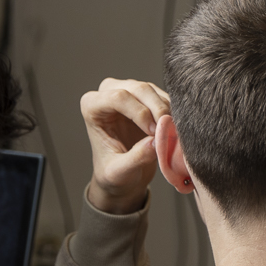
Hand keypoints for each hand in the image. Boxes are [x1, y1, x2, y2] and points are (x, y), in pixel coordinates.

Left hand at [79, 79, 167, 214]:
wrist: (124, 176)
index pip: (118, 97)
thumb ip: (135, 158)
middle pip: (140, 89)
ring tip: (171, 137)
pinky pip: (166, 98)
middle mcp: (109, 92)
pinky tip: (174, 132)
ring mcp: (130, 91)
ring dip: (168, 113)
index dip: (140, 112)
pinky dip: (173, 114)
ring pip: (155, 92)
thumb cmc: (114, 174)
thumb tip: (155, 142)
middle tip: (169, 133)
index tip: (153, 134)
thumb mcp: (120, 172)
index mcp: (92, 106)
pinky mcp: (148, 97)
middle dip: (158, 110)